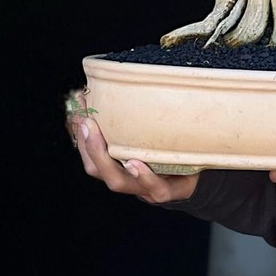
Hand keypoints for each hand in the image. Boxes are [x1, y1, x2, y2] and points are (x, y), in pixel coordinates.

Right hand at [66, 93, 199, 203]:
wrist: (197, 175)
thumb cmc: (168, 149)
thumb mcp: (147, 130)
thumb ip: (128, 115)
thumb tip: (111, 84)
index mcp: (116, 164)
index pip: (89, 151)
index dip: (79, 130)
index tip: (79, 104)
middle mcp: (126, 178)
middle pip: (97, 169)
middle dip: (89, 145)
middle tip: (86, 121)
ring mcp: (144, 188)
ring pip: (119, 181)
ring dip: (107, 161)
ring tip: (102, 139)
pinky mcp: (167, 191)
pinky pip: (155, 188)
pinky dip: (144, 176)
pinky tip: (136, 163)